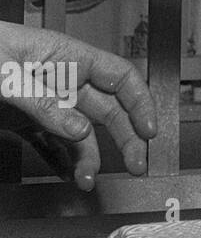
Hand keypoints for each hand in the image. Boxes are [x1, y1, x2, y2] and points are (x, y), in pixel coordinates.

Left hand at [0, 21, 155, 190]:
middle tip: (136, 164)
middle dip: (125, 137)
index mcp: (66, 56)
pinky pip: (52, 143)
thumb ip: (43, 102)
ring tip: (88, 180)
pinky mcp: (23, 120)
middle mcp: (61, 79)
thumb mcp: (7, 75)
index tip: (149, 129)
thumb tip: (78, 128)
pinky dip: (62, 160)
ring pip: (81, 131)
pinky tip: (68, 175)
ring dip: (90, 157)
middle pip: (108, 108)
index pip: (119, 76)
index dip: (140, 102)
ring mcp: (43, 101)